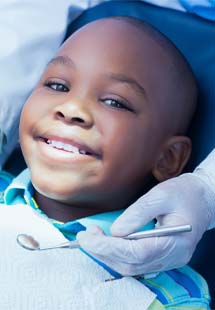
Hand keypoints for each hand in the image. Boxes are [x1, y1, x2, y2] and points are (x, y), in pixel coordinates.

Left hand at [77, 171, 214, 275]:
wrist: (203, 198)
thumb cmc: (184, 193)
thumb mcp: (160, 195)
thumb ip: (138, 214)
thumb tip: (115, 231)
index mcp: (175, 242)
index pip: (136, 253)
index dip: (108, 247)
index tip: (88, 237)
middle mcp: (173, 257)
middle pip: (131, 265)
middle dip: (103, 252)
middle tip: (86, 235)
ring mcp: (169, 260)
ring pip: (132, 268)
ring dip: (108, 255)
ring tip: (93, 238)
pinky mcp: (163, 257)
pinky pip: (137, 264)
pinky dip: (118, 256)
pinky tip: (107, 243)